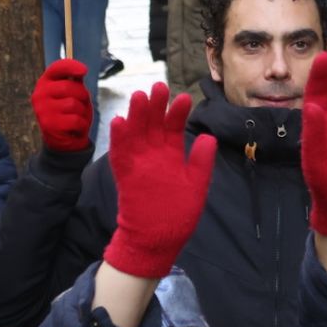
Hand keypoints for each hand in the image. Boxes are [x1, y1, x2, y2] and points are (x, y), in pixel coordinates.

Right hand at [31, 58, 92, 152]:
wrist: (64, 140)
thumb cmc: (70, 112)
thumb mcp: (73, 93)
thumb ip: (74, 81)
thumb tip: (80, 71)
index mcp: (45, 82)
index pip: (57, 68)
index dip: (71, 66)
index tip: (84, 71)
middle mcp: (39, 94)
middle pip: (69, 87)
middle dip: (83, 95)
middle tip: (81, 104)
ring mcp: (42, 110)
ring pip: (73, 104)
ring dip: (82, 111)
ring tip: (77, 116)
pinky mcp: (48, 125)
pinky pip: (75, 120)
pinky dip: (81, 125)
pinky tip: (76, 128)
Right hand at [103, 84, 216, 278]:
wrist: (157, 240)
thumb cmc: (177, 214)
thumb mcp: (196, 186)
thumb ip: (201, 162)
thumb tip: (208, 137)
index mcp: (170, 155)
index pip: (172, 127)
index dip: (176, 112)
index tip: (183, 97)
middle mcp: (152, 155)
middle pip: (152, 124)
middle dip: (155, 106)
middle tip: (159, 86)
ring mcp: (138, 164)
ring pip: (135, 134)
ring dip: (136, 116)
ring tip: (139, 96)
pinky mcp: (125, 176)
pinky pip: (119, 154)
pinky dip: (119, 139)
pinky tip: (119, 121)